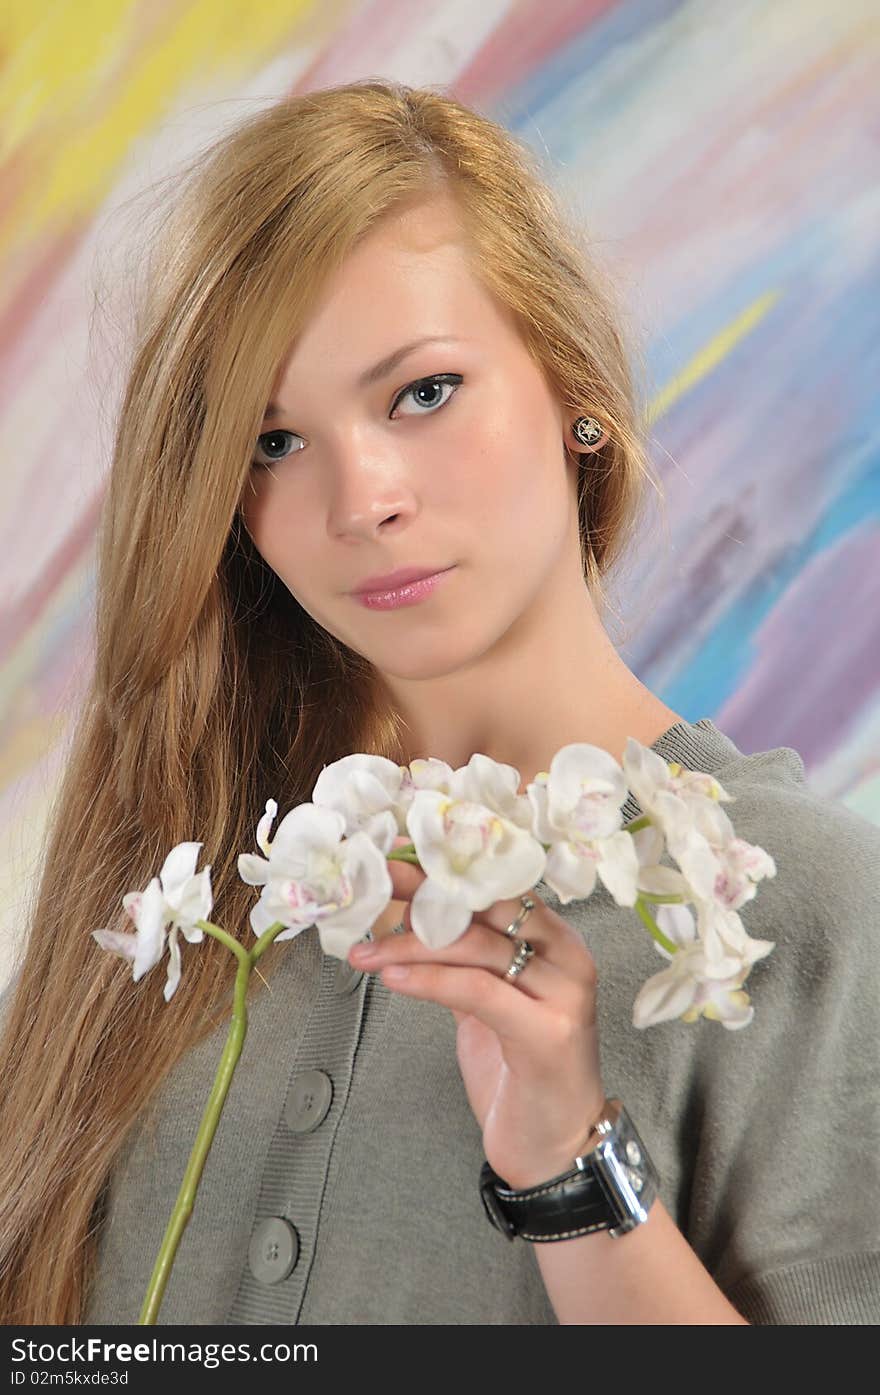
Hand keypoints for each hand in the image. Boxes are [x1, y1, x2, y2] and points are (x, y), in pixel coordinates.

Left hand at [348, 855, 606, 1189]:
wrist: (556, 1149)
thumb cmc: (519, 1071)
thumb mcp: (487, 1002)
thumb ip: (462, 960)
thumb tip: (403, 915)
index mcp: (556, 938)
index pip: (496, 885)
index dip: (443, 868)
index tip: (391, 857)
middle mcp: (567, 956)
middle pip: (486, 907)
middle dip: (421, 893)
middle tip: (367, 889)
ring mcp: (563, 994)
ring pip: (476, 948)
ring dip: (409, 944)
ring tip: (362, 950)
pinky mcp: (547, 1034)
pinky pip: (477, 992)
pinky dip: (429, 981)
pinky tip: (391, 979)